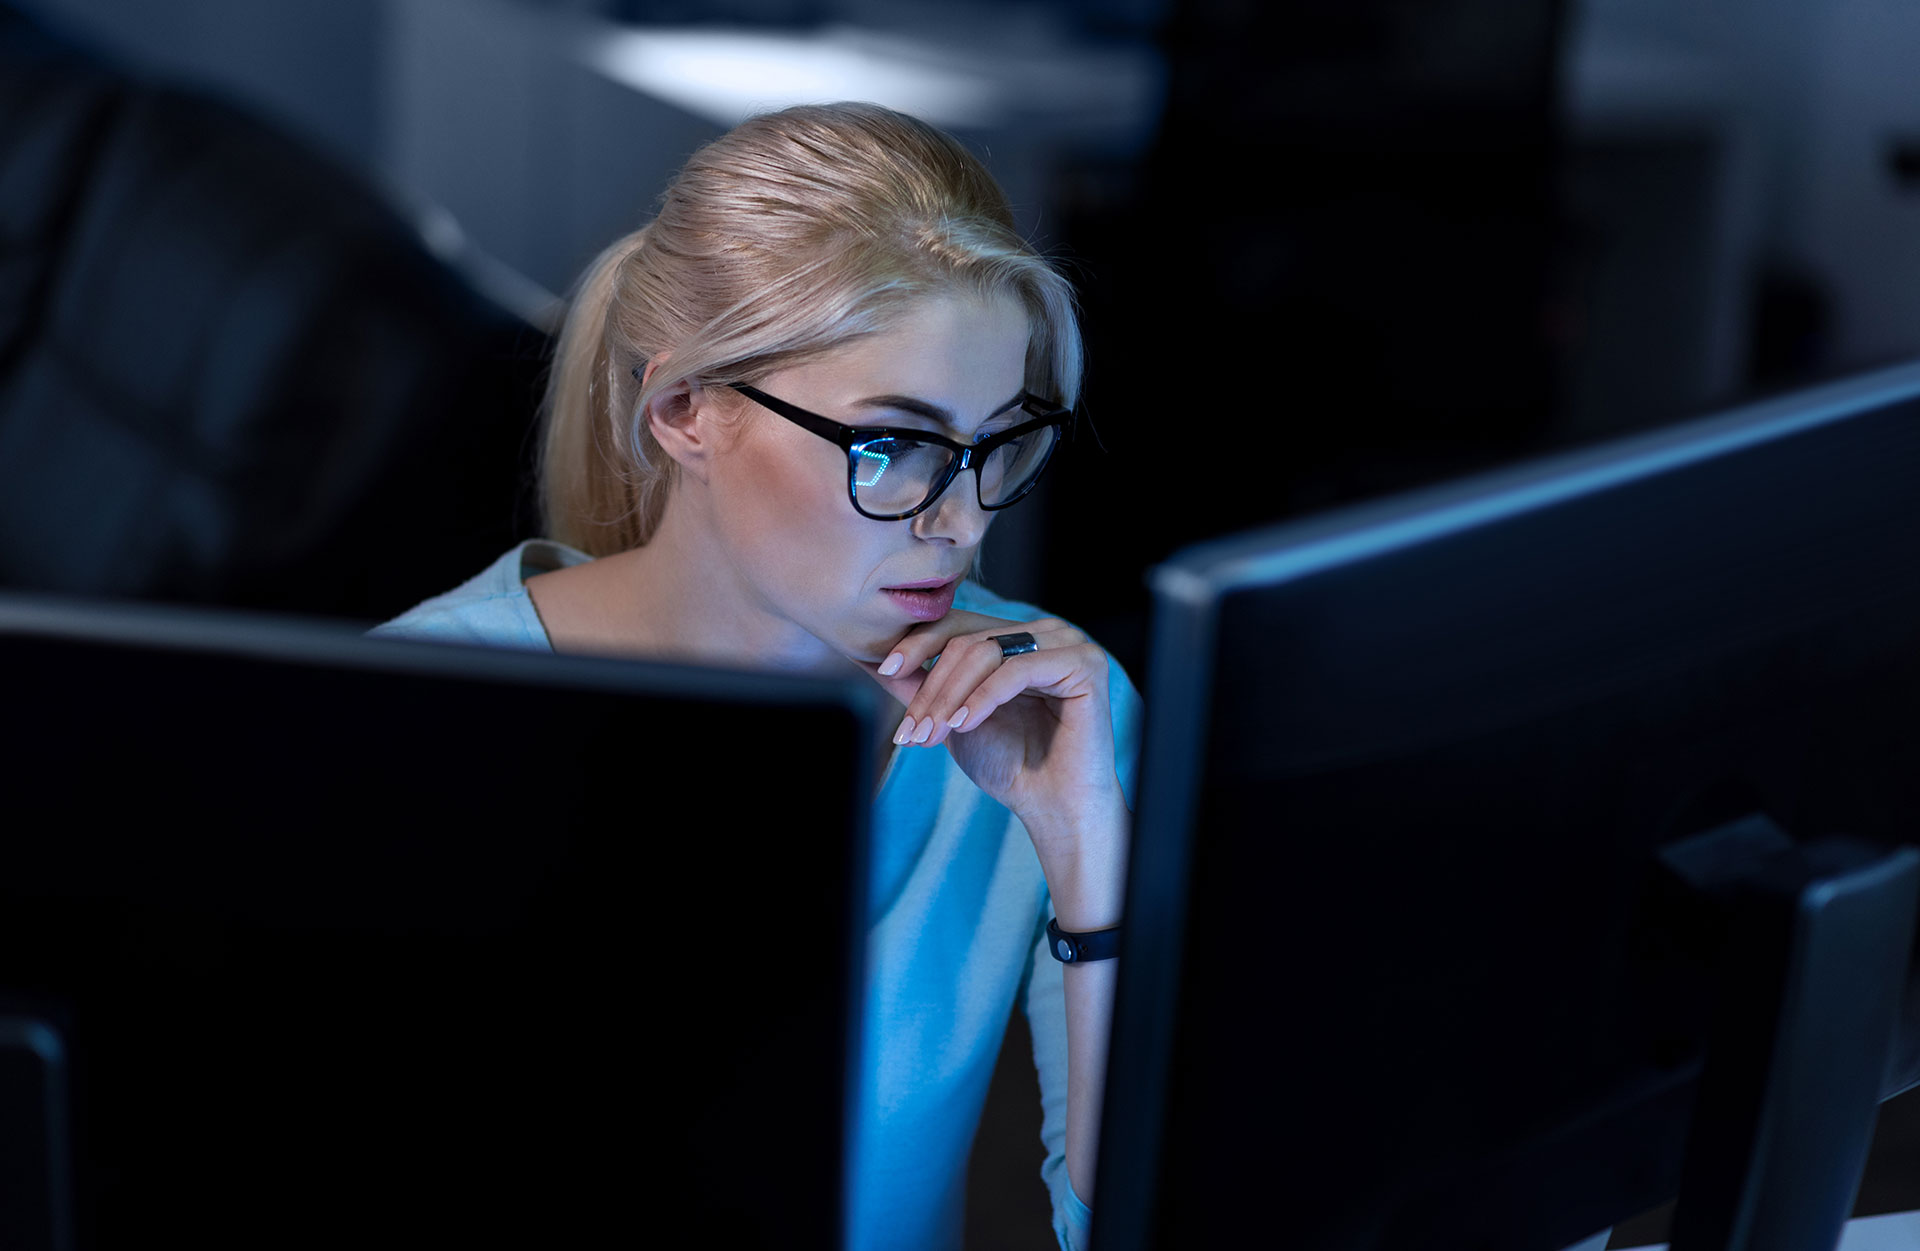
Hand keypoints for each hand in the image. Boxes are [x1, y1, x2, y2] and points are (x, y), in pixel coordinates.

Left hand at [863, 610, 1123, 867]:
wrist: (1053, 806)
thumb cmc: (1010, 764)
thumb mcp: (953, 717)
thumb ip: (921, 686)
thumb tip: (870, 660)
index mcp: (1017, 637)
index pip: (957, 624)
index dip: (917, 644)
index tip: (885, 671)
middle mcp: (1044, 632)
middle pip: (967, 639)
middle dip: (932, 687)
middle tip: (911, 730)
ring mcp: (1067, 643)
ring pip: (987, 652)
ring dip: (950, 696)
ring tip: (933, 733)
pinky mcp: (1084, 664)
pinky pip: (1017, 670)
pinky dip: (983, 698)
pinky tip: (964, 726)